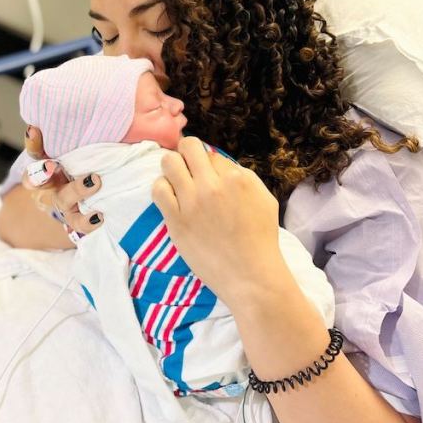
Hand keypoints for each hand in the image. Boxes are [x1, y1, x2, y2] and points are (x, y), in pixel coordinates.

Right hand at [21, 126, 103, 235]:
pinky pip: (78, 224)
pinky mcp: (78, 219)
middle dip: (42, 172)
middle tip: (53, 165)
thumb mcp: (96, 147)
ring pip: (61, 200)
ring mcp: (65, 203)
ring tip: (95, 181)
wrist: (109, 199)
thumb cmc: (102, 166)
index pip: (36, 150)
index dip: (32, 142)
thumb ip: (98, 132)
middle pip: (38, 178)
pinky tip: (100, 215)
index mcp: (55, 162)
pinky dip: (87, 221)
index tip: (35, 130)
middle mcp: (55, 183)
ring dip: (75, 190)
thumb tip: (125, 99)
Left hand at [152, 137, 288, 308]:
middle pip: (188, 147)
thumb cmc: (261, 239)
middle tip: (187, 166)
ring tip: (176, 181)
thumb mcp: (264, 199)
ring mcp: (192, 202)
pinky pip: (158, 189)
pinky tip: (170, 197)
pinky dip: (162, 188)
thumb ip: (242, 177)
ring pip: (169, 162)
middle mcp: (213, 185)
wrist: (250, 276)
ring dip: (172, 167)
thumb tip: (219, 165)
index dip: (208, 162)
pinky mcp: (176, 220)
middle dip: (187, 153)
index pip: (212, 153)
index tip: (208, 175)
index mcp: (237, 178)